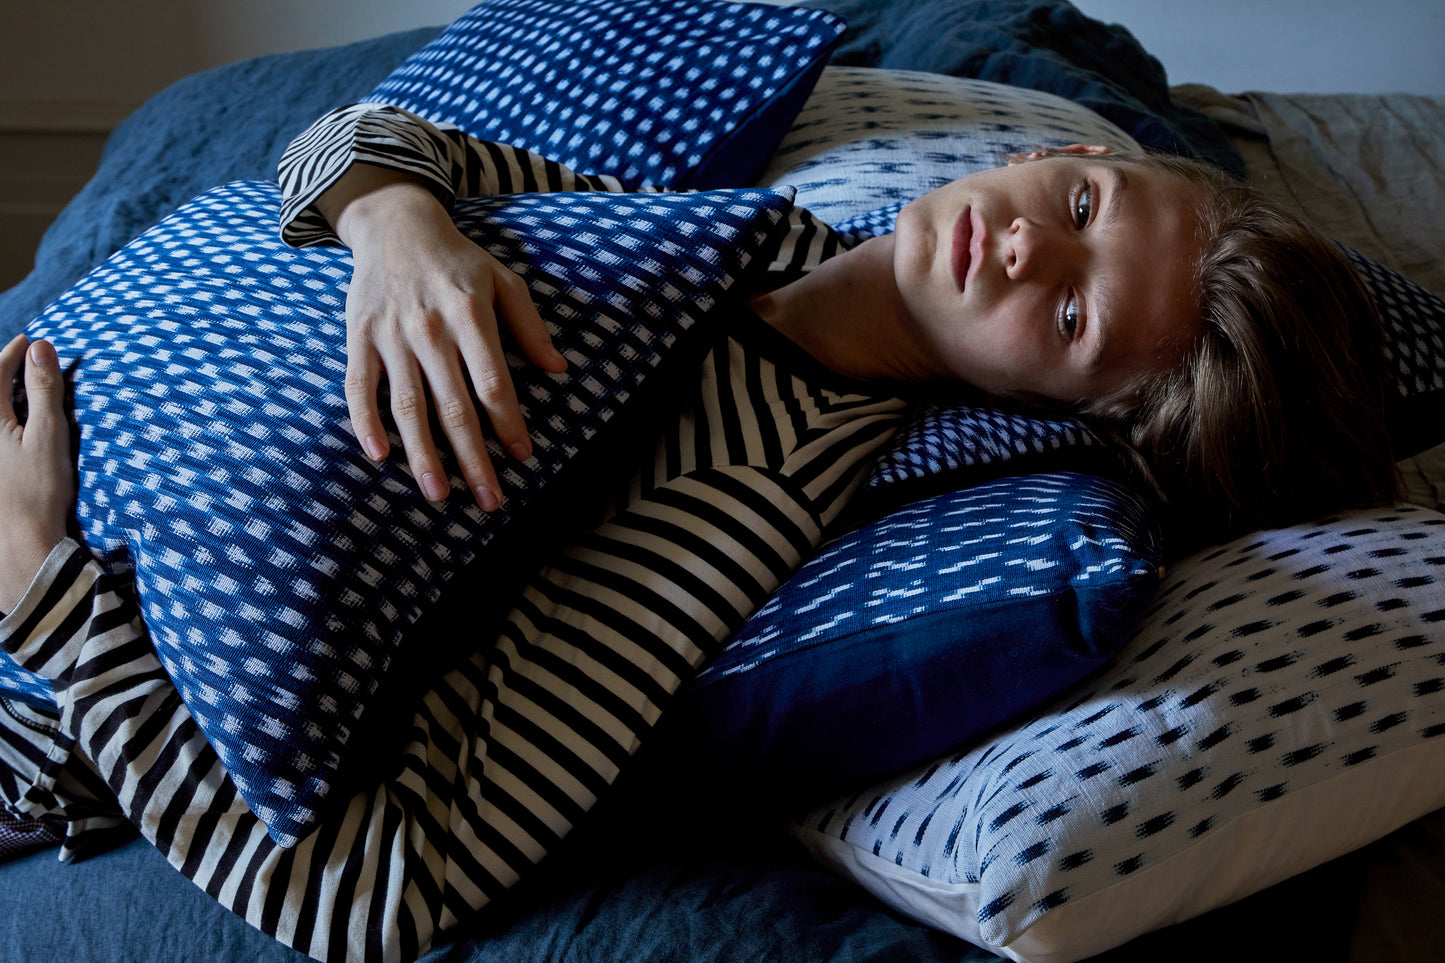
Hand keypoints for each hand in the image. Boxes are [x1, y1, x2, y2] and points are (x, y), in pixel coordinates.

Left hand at [0, 334, 74, 612]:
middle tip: (21, 361)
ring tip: (17, 391)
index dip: (11, 354)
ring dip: (2, 398)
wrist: (20, 544)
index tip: (29, 342)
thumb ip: (43, 389)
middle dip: (1, 373)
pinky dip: (3, 421)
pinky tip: (14, 428)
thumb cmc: (37, 491)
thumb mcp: (48, 435)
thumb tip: (40, 347)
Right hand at [320, 169, 566, 509]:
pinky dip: (365, 422)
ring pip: (407, 407)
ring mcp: (390, 336)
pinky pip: (359, 387)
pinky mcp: (359, 338)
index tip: (523, 457)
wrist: (395, 225)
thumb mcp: (504, 281)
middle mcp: (430, 330)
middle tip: (489, 500)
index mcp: (470, 315)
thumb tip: (559, 368)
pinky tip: (379, 457)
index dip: (508, 423)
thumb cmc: (459, 260)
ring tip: (440, 495)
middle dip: (473, 459)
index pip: (493, 382)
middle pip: (454, 407)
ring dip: (423, 455)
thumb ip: (530, 326)